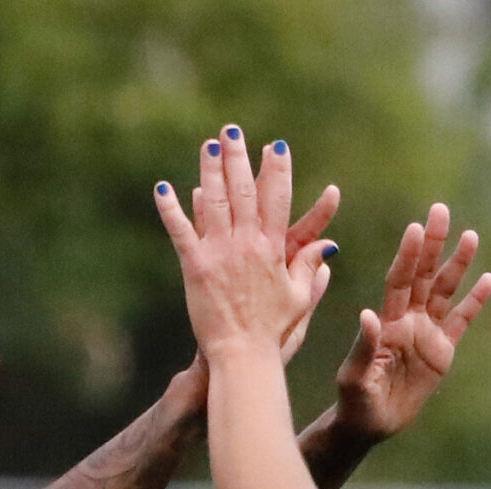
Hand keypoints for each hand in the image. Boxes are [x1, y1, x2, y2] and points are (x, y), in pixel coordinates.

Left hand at [156, 127, 331, 357]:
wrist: (242, 353)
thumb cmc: (274, 331)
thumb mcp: (298, 299)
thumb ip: (310, 270)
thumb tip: (328, 249)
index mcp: (273, 249)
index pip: (277, 199)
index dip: (277, 170)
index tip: (276, 146)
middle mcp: (246, 244)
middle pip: (242, 190)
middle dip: (238, 157)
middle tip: (233, 131)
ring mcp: (219, 253)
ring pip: (213, 201)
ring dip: (210, 170)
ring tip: (209, 146)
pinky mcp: (194, 266)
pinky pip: (180, 231)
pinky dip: (170, 208)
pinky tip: (163, 187)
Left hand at [330, 204, 490, 442]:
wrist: (369, 425)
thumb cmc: (355, 403)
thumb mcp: (355, 379)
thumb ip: (364, 347)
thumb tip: (369, 315)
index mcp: (386, 323)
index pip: (399, 282)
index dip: (408, 256)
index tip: (417, 228)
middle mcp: (407, 320)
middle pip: (424, 275)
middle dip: (433, 244)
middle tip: (441, 210)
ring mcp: (426, 333)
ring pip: (445, 291)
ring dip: (458, 264)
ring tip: (470, 235)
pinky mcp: (442, 351)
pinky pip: (461, 321)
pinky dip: (475, 301)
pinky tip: (489, 278)